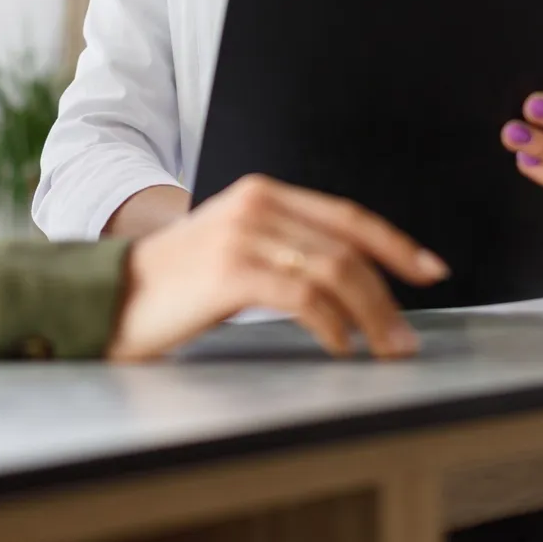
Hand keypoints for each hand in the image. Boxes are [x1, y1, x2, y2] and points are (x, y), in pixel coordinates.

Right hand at [106, 174, 448, 361]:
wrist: (112, 296)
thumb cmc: (175, 284)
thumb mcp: (235, 247)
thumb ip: (284, 247)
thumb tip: (350, 281)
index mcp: (262, 193)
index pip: (346, 214)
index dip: (395, 243)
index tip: (430, 270)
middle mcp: (257, 203)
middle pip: (347, 247)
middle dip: (388, 294)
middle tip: (406, 337)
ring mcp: (243, 234)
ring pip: (333, 271)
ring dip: (370, 316)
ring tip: (383, 349)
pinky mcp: (231, 269)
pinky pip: (304, 296)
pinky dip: (332, 324)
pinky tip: (340, 344)